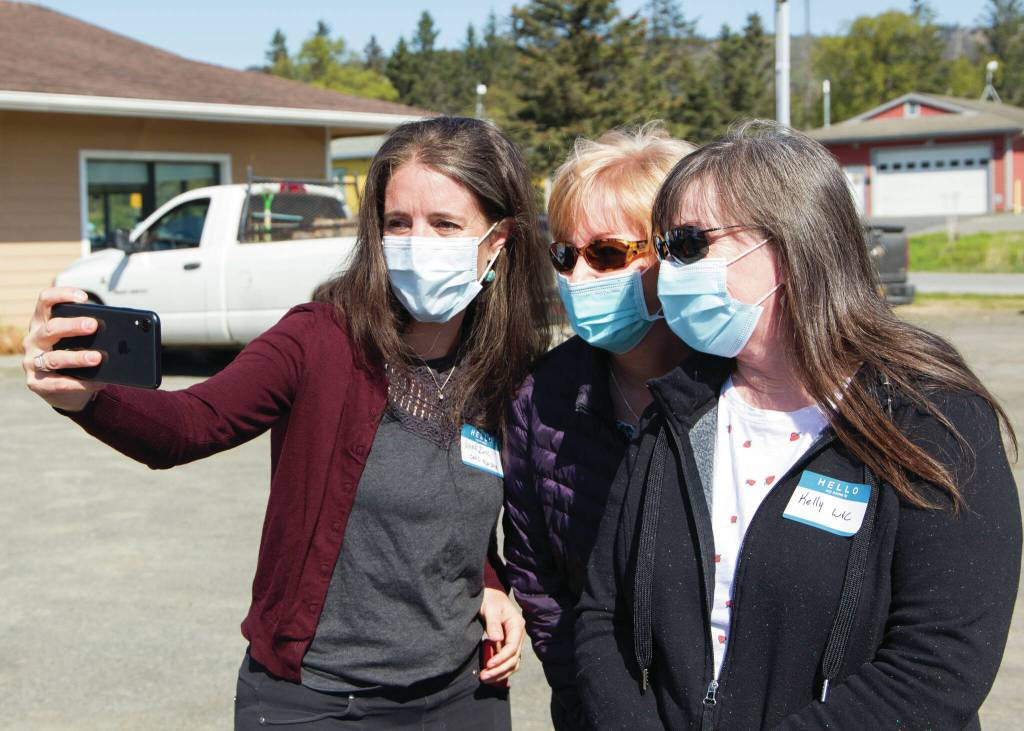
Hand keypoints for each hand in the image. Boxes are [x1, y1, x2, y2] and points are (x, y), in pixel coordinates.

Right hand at [24, 287, 104, 411]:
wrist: (64, 390)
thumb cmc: (72, 357)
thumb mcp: (77, 341)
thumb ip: (88, 333)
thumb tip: (117, 332)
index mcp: (42, 322)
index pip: (45, 301)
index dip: (61, 295)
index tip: (83, 297)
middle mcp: (34, 340)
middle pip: (51, 328)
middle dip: (72, 326)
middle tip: (93, 325)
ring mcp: (32, 362)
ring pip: (54, 358)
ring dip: (77, 357)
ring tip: (97, 358)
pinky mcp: (36, 383)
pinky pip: (59, 383)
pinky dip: (80, 383)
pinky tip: (96, 381)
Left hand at [478, 587, 524, 685]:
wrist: (491, 595)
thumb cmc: (490, 600)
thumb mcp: (490, 609)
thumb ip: (493, 623)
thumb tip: (496, 640)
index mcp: (517, 626)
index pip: (512, 648)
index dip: (501, 659)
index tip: (488, 665)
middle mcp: (518, 635)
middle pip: (513, 659)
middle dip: (499, 670)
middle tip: (484, 677)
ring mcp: (514, 641)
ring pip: (512, 663)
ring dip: (500, 673)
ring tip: (485, 678)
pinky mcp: (508, 645)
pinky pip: (508, 661)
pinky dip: (500, 670)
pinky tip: (490, 675)